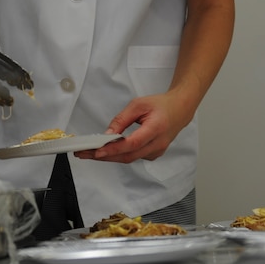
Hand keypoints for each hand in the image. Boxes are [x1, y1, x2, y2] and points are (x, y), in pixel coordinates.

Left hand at [74, 93, 191, 162]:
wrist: (180, 110)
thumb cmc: (160, 105)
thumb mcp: (138, 105)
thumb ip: (122, 119)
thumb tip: (107, 134)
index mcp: (156, 129)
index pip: (132, 144)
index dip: (113, 149)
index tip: (97, 151)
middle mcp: (157, 144)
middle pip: (128, 156)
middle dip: (104, 156)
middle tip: (84, 153)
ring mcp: (156, 152)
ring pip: (129, 158)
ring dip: (110, 157)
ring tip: (90, 152)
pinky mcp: (153, 154)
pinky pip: (133, 157)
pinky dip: (119, 155)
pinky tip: (107, 151)